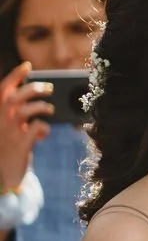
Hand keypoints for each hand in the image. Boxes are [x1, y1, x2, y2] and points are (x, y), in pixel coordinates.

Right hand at [0, 63, 52, 187]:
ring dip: (41, 107)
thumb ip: (18, 114)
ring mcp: (9, 133)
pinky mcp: (21, 145)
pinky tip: (43, 134)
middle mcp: (0, 121)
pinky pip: (36, 128)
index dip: (14, 76)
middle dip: (33, 88)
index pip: (2, 90)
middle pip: (15, 97)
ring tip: (50, 110)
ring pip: (24, 110)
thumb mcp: (10, 128)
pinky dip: (44, 128)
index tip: (27, 66)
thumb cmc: (10, 147)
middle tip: (49, 88)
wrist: (5, 175)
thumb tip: (35, 99)